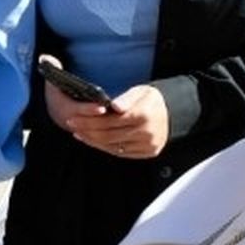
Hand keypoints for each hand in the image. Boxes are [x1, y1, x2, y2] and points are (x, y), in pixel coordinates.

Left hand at [48, 82, 168, 160]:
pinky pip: (120, 152)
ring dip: (92, 140)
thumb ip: (127, 98)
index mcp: (144, 115)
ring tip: (79, 133)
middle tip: (71, 124)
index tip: (74, 117)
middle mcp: (147, 132)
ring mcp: (147, 145)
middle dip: (87, 130)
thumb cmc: (152, 100)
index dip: (90, 120)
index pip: (110, 120)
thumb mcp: (142, 91)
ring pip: (112, 145)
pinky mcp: (146, 153)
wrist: (173, 114)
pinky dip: (104, 147)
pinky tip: (93, 140)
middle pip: (109, 134)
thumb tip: (114, 106)